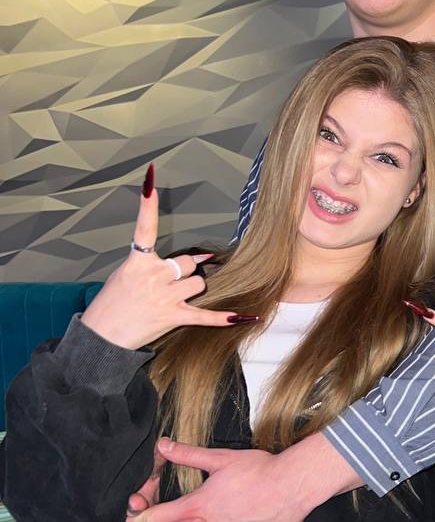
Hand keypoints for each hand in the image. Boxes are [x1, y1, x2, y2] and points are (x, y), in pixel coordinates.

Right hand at [80, 164, 248, 350]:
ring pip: (199, 283)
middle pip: (189, 262)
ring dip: (194, 289)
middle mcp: (153, 276)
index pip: (144, 228)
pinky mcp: (173, 317)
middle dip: (186, 270)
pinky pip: (206, 315)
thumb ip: (153, 264)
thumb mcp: (124, 276)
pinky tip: (247, 315)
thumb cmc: (111, 305)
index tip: (150, 182)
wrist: (101, 338)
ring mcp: (164, 297)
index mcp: (137, 262)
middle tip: (171, 283)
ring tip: (177, 299)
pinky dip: (225, 317)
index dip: (147, 204)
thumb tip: (198, 259)